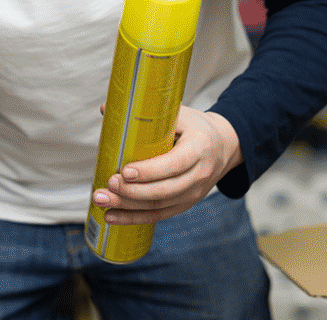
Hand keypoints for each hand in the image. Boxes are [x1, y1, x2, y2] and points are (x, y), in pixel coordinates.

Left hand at [91, 105, 242, 224]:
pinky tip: (112, 216)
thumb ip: (145, 113)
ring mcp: (194, 193)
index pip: (175, 164)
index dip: (150, 171)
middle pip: (165, 190)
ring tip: (102, 199)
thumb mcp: (178, 114)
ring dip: (128, 206)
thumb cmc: (194, 127)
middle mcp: (200, 174)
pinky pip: (159, 214)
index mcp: (199, 147)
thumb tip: (105, 109)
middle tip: (108, 183)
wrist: (224, 146)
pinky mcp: (185, 204)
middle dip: (133, 191)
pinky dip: (134, 217)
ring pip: (159, 205)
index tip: (125, 171)